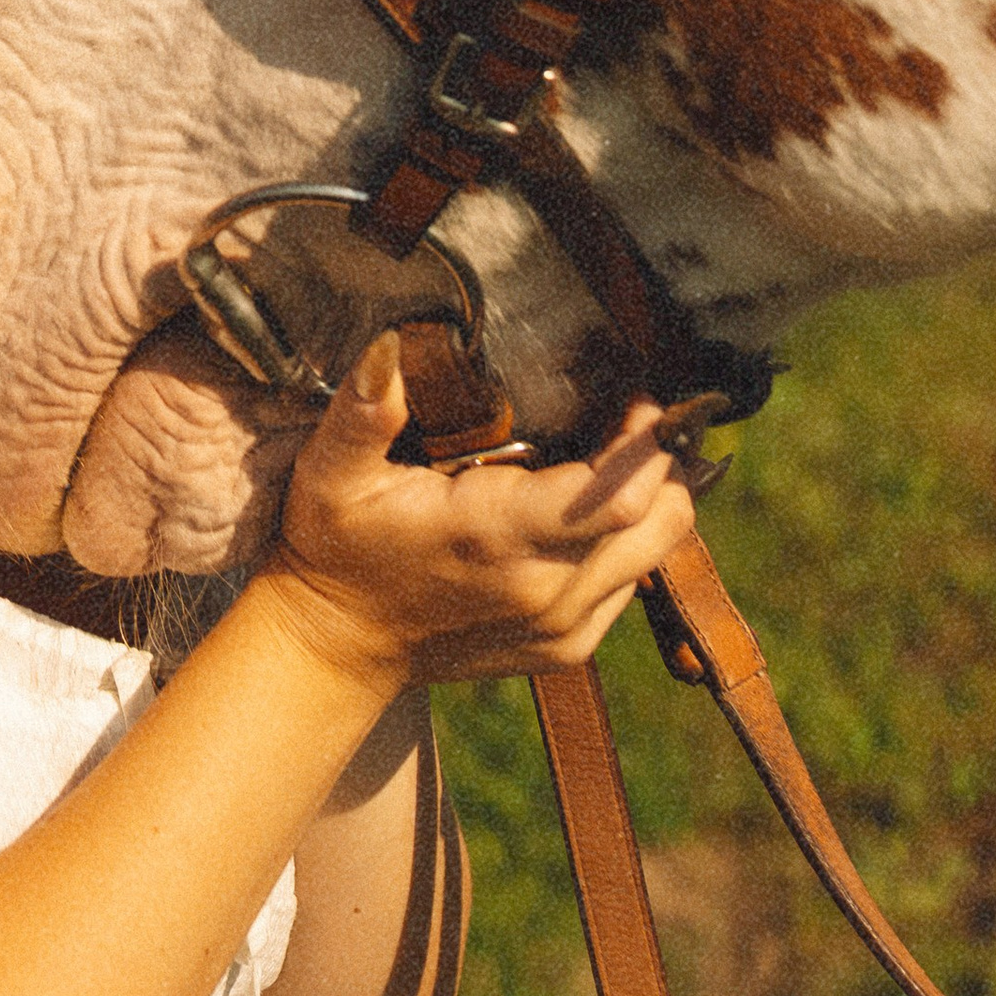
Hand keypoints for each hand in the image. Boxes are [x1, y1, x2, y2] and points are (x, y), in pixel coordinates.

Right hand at [266, 332, 694, 689]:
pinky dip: (622, 544)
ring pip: (657, 553)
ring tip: (610, 462)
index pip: (618, 498)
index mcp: (497, 536)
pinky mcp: (567, 648)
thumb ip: (365, 410)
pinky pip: (630, 585)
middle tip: (630, 423)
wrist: (337, 649)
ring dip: (649, 503)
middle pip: (662, 522)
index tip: (637, 401)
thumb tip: (391, 345)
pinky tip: (577, 517)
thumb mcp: (332, 473)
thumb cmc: (336, 548)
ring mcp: (563, 627)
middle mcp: (545, 589)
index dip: (647, 444)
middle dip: (662, 465)